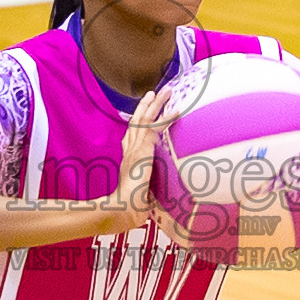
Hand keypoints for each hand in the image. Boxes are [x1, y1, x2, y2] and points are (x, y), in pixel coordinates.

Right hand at [104, 89, 171, 233]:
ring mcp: (135, 149)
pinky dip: (166, 118)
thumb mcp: (142, 194)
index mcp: (128, 160)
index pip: (131, 136)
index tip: (141, 113)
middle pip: (136, 121)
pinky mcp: (143, 151)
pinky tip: (176, 110)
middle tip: (152, 93)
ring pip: (145, 119)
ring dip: (156, 104)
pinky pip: (156, 128)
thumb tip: (158, 200)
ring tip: (165, 90)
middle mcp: (129, 151)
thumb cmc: (131, 208)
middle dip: (145, 106)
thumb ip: (149, 191)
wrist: (123, 209)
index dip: (136, 123)